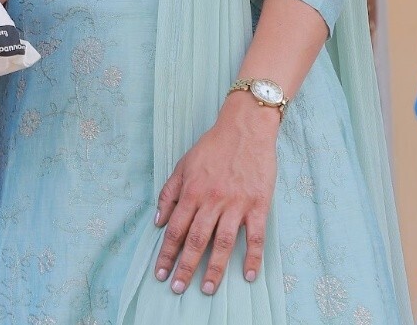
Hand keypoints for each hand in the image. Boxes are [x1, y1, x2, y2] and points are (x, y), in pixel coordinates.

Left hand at [153, 93, 277, 295]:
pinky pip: (255, 236)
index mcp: (191, 192)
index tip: (160, 273)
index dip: (166, 253)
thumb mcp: (183, 165)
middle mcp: (211, 201)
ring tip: (208, 289)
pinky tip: (248, 275)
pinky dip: (252, 257)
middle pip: (196, 240)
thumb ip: (169, 193)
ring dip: (214, 268)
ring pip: (223, 242)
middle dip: (185, 267)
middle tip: (177, 289)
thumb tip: (158, 221)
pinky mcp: (258, 205)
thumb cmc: (213, 146)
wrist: (245, 128)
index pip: (175, 229)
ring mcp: (236, 204)